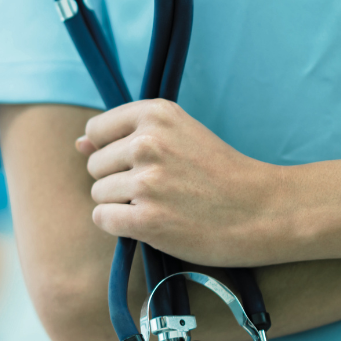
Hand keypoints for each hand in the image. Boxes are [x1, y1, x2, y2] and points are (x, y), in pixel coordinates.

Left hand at [78, 99, 295, 267]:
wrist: (262, 210)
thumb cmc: (219, 174)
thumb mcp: (179, 136)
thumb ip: (126, 135)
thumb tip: (78, 143)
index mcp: (157, 114)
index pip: (97, 130)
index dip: (113, 151)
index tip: (144, 163)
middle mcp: (148, 143)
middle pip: (95, 166)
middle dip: (117, 180)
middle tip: (161, 188)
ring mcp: (147, 182)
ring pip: (98, 195)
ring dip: (121, 205)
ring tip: (162, 205)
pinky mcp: (147, 219)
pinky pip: (103, 219)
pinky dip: (120, 226)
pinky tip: (151, 223)